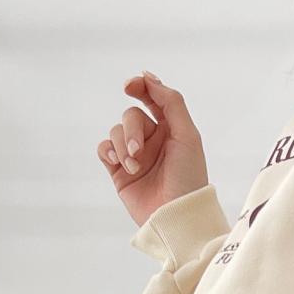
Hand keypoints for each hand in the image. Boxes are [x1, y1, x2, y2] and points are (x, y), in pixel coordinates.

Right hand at [96, 72, 209, 226]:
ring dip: (122, 146)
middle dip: (132, 130)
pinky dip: (109, 151)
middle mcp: (151, 140)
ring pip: (116, 132)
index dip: (139, 87)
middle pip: (130, 116)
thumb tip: (148, 77)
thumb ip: (171, 101)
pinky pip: (105, 148)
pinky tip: (119, 163)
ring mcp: (134, 155)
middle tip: (139, 152)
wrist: (176, 216)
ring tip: (134, 167)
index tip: (129, 86)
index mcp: (170, 128)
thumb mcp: (187, 135)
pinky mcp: (119, 172)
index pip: (151, 97)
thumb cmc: (188, 178)